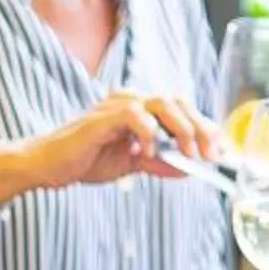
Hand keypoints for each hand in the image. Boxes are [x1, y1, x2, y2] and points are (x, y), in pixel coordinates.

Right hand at [22, 91, 218, 191]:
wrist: (49, 166)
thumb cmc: (86, 160)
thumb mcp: (132, 164)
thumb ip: (160, 162)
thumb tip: (189, 169)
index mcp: (140, 108)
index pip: (180, 109)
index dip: (204, 126)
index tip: (220, 149)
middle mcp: (131, 100)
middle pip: (177, 101)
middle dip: (200, 127)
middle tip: (209, 154)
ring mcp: (116, 105)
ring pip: (162, 103)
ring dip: (182, 128)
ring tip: (189, 153)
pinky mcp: (102, 116)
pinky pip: (134, 115)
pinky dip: (148, 132)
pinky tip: (148, 151)